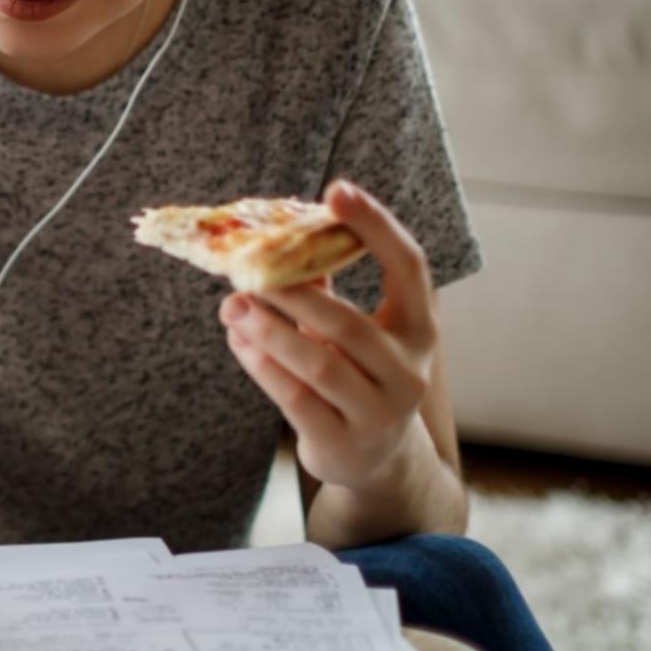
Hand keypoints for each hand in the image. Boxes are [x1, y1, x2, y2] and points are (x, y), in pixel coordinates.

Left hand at [220, 180, 440, 493]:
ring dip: (268, 331)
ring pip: (318, 365)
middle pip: (348, 323)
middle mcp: (409, 371)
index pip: (410, 266)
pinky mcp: (343, 440)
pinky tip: (237, 342)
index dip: (377, 226)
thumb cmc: (358, 376)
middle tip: (245, 270)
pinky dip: (262, 366)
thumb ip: (324, 289)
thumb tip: (275, 233)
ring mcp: (379, 411)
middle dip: (293, 294)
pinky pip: (295, 399)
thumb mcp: (354, 332)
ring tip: (230, 305)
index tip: (337, 190)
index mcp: (420, 328)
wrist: (374, 461)